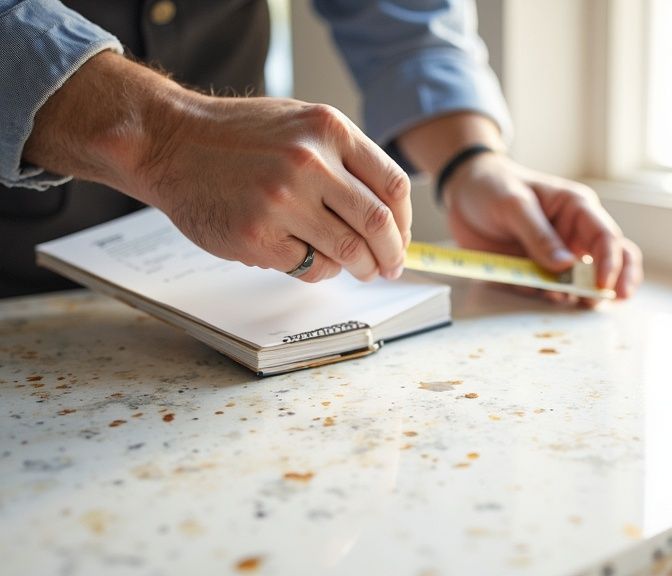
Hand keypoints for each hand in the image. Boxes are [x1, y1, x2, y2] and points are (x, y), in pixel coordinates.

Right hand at [25, 51, 409, 282]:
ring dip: (363, 268)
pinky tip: (312, 261)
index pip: (393, 186)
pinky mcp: (258, 236)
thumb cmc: (238, 135)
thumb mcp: (300, 123)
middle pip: (379, 224)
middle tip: (391, 267)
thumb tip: (390, 212)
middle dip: (392, 254)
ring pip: (350, 251)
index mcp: (329, 130)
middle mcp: (310, 162)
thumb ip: (344, 157)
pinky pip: (311, 267)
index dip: (405, 221)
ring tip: (360, 270)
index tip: (401, 238)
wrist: (169, 142)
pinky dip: (321, 271)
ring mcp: (283, 200)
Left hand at [443, 153, 642, 305]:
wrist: (462, 193)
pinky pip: (548, 292)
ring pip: (581, 283)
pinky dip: (542, 296)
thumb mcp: (514, 204)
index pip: (606, 237)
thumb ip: (538, 235)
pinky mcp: (537, 272)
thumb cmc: (493, 186)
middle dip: (614, 283)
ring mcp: (557, 256)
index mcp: (577, 209)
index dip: (610, 262)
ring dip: (575, 296)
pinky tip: (528, 286)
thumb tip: (565, 266)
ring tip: (557, 296)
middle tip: (605, 301)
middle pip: (610, 261)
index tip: (602, 285)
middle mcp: (573, 235)